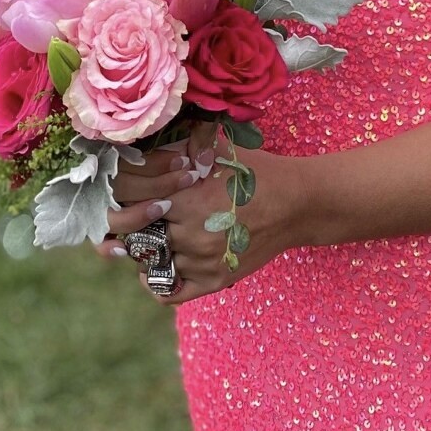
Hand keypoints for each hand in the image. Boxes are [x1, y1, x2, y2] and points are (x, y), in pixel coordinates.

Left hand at [94, 123, 315, 304]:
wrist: (295, 204)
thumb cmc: (255, 172)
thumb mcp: (218, 151)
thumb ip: (182, 146)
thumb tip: (151, 138)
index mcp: (186, 201)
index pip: (137, 209)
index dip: (135, 202)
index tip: (136, 196)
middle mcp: (191, 235)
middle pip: (143, 237)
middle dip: (143, 226)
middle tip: (147, 216)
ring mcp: (203, 262)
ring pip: (155, 262)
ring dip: (153, 250)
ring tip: (159, 233)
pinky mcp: (215, 281)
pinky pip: (171, 292)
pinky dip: (157, 283)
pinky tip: (157, 267)